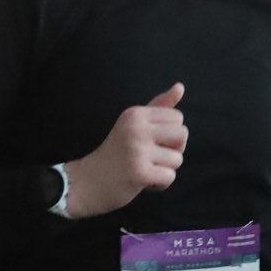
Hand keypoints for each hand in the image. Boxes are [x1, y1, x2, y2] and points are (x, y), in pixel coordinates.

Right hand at [62, 85, 186, 217]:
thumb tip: (180, 86)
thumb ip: (158, 106)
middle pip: (182, 135)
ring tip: (145, 169)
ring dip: (165, 169)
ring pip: (177, 159)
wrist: (88, 181)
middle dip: (173, 149)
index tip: (150, 142)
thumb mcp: (134, 124)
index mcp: (136, 114)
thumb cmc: (117, 152)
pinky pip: (169, 176)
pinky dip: (160, 184)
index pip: (177, 118)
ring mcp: (138, 151)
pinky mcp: (140, 173)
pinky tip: (144, 182)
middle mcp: (136, 128)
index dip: (170, 134)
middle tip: (151, 157)